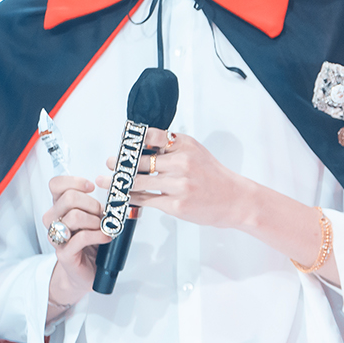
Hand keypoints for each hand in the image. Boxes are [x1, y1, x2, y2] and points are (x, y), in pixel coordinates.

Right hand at [43, 175, 109, 313]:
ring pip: (74, 216)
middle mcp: (54, 220)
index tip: (91, 187)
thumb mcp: (94, 219)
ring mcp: (57, 237)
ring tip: (103, 228)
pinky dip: (98, 235)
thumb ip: (97, 205)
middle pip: (68, 198)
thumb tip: (115, 196)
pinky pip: (81, 238)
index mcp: (59, 207)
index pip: (56, 185)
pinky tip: (106, 238)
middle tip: (101, 214)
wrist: (86, 272)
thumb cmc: (90, 243)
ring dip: (95, 220)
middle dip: (92, 203)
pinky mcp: (64, 253)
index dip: (74, 181)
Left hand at [100, 129, 255, 231]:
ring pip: (140, 182)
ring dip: (119, 182)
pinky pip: (147, 200)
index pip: (151, 137)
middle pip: (141, 162)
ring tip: (107, 181)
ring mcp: (179, 185)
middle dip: (121, 163)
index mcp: (185, 146)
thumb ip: (172, 149)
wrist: (236, 200)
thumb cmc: (215, 178)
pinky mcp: (176, 205)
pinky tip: (124, 196)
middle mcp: (182, 163)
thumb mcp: (197, 153)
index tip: (122, 144)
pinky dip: (132, 198)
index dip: (133, 141)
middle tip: (109, 163)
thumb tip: (144, 149)